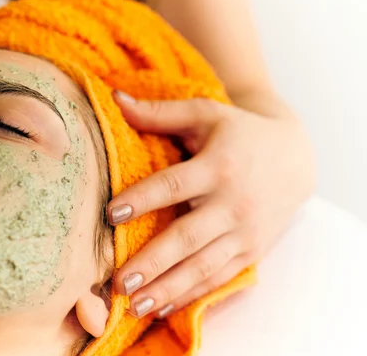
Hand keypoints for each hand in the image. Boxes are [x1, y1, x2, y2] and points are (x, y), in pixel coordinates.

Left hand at [109, 91, 314, 318]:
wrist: (294, 158)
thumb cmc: (239, 133)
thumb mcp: (204, 115)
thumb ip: (159, 113)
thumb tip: (114, 100)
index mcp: (218, 166)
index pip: (174, 185)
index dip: (143, 199)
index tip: (112, 214)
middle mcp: (233, 203)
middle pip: (187, 236)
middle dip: (153, 261)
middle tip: (119, 282)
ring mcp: (245, 232)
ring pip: (203, 266)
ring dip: (168, 288)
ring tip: (136, 305)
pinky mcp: (251, 251)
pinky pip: (218, 278)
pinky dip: (191, 295)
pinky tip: (163, 307)